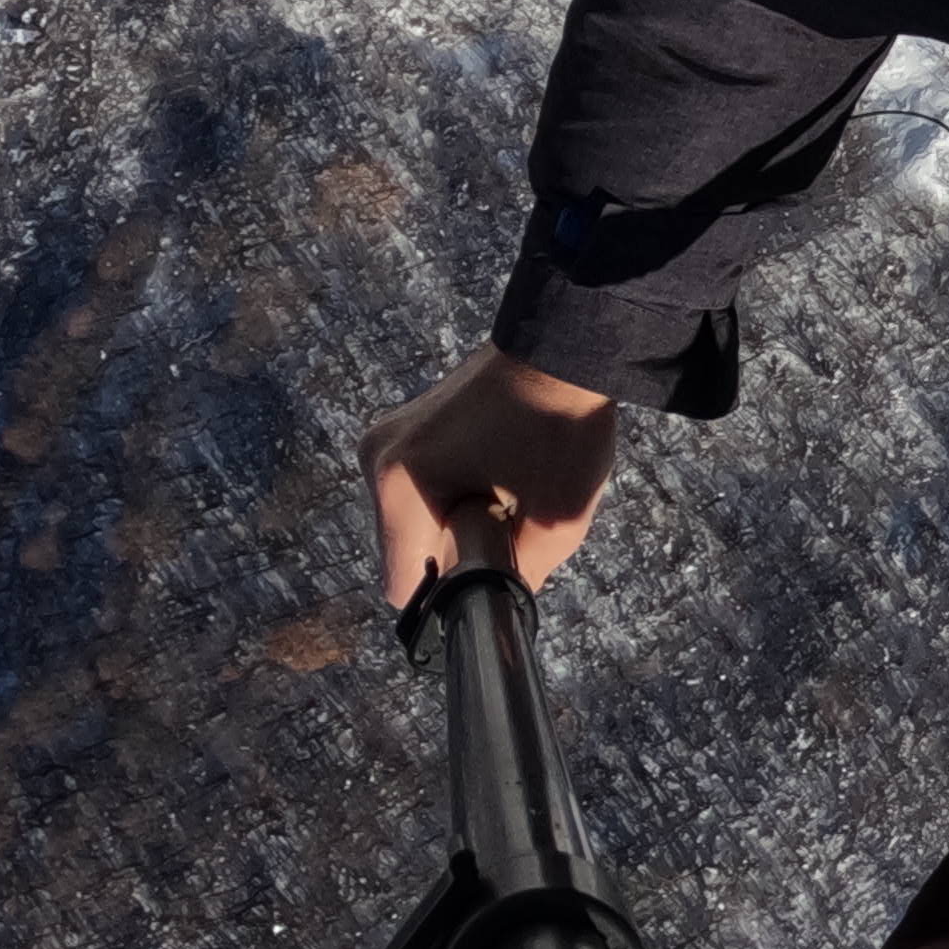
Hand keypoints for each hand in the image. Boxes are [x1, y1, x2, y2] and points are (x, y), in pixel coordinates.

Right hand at [363, 343, 622, 614]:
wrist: (571, 339)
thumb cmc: (564, 423)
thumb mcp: (557, 519)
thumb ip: (521, 579)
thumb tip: (500, 609)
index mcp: (399, 484)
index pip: (405, 584)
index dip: (453, 591)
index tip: (495, 564)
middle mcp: (377, 458)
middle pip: (412, 547)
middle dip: (461, 546)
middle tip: (513, 510)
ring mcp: (388, 435)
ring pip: (420, 517)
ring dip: (462, 516)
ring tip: (510, 480)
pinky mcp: (407, 423)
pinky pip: (426, 484)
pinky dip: (461, 487)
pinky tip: (500, 463)